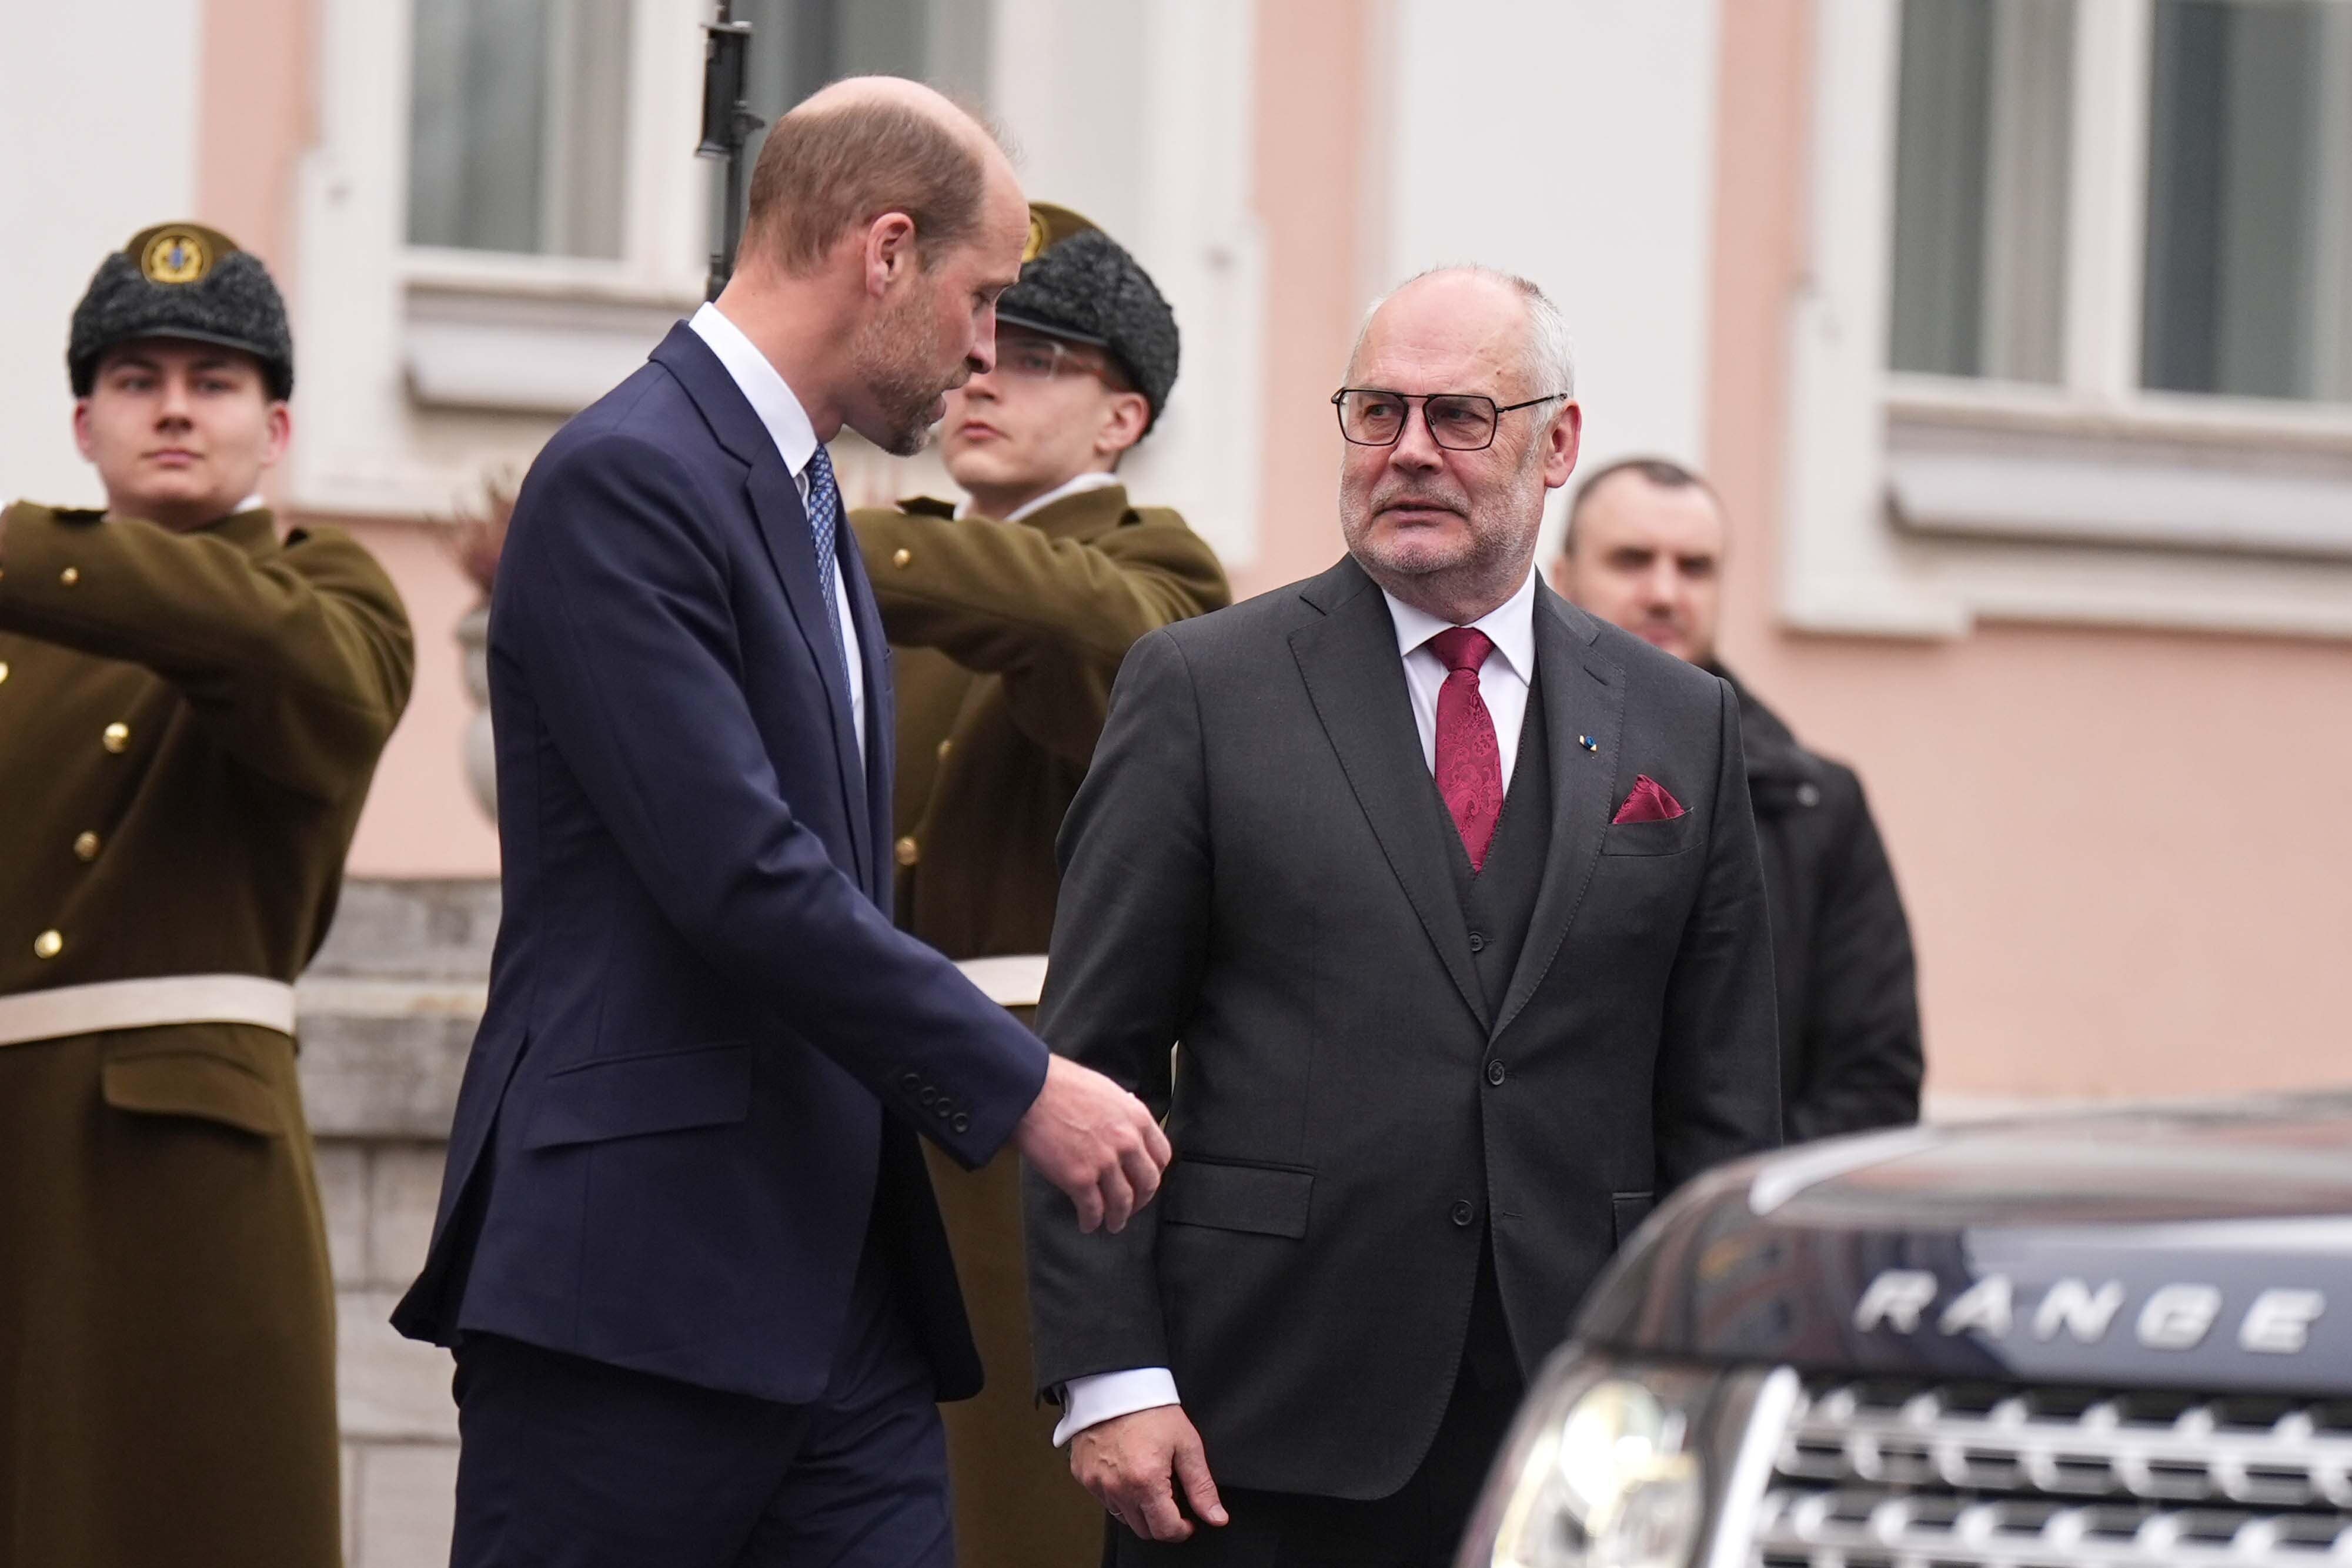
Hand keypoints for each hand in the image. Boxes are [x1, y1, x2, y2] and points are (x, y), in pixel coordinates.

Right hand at [1014, 1054, 1170, 1233]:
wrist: (1030, 1091)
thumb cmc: (1061, 1085)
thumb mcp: (1106, 1090)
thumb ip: (1122, 1111)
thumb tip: (1127, 1122)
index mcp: (1136, 1118)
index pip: (1161, 1155)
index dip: (1154, 1173)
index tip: (1145, 1181)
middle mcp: (1127, 1142)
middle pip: (1147, 1183)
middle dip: (1141, 1200)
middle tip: (1132, 1207)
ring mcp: (1104, 1163)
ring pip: (1122, 1202)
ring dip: (1118, 1218)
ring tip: (1112, 1223)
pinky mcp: (1079, 1179)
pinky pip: (1092, 1209)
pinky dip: (1091, 1221)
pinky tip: (1087, 1224)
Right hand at [1071, 1405, 1226, 1542]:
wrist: (1116, 1383)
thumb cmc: (1151, 1408)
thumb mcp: (1186, 1444)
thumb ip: (1202, 1486)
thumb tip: (1216, 1516)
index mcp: (1146, 1482)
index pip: (1166, 1530)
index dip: (1183, 1529)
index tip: (1188, 1520)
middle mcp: (1117, 1487)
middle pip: (1143, 1529)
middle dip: (1161, 1521)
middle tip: (1171, 1498)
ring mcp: (1096, 1483)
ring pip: (1123, 1516)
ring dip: (1139, 1508)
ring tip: (1149, 1479)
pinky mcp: (1082, 1475)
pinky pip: (1103, 1498)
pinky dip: (1118, 1493)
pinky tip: (1128, 1471)